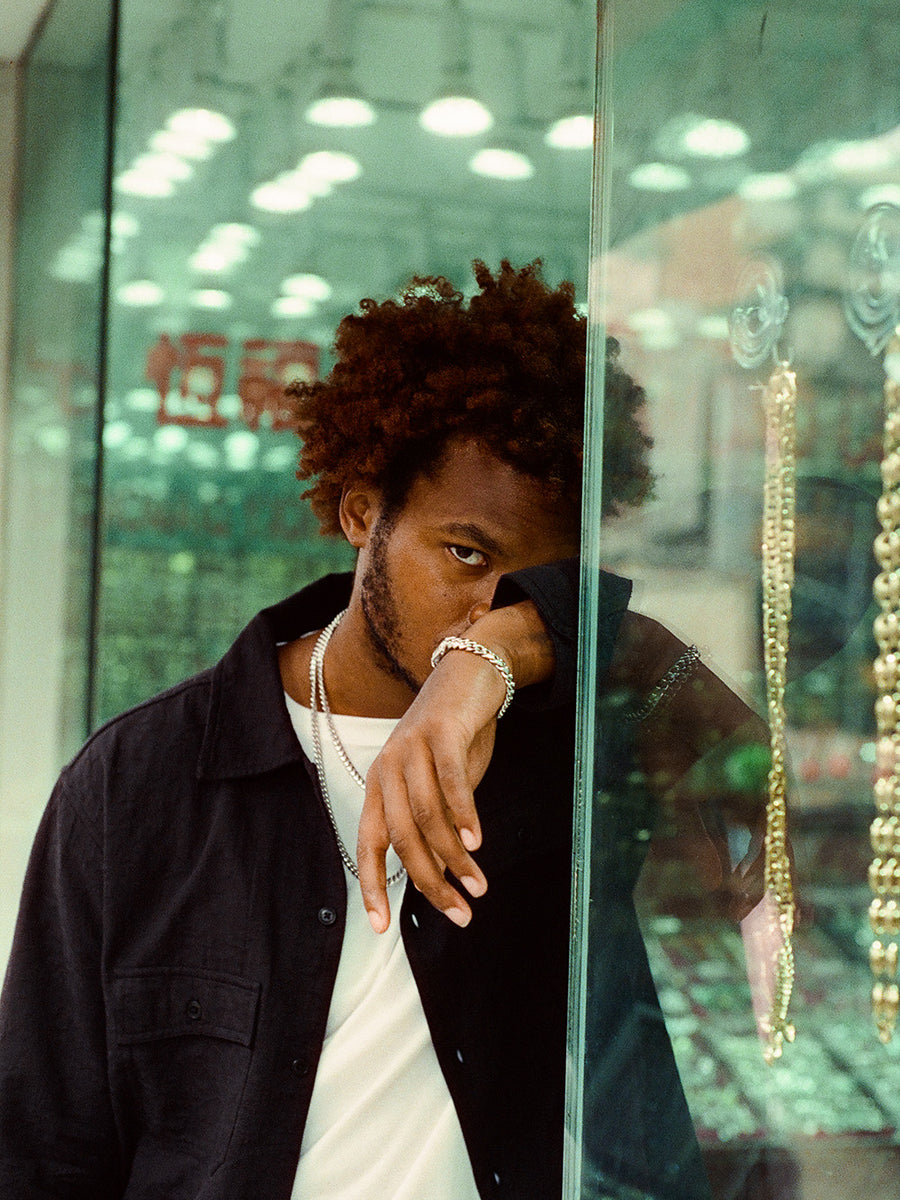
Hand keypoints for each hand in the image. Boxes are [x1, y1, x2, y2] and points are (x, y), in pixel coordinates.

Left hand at [357, 600, 555, 931]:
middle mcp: (388, 768)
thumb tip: (440, 875)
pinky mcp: (440, 732)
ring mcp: (411, 748)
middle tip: (461, 914)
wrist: (470, 673)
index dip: (372, 886)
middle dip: (430, 883)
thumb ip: (435, 825)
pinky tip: (478, 842)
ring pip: (426, 815)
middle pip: (401, 838)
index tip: (382, 926)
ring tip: (478, 885)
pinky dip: (463, 814)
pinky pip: (449, 781)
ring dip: (454, 857)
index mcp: (380, 786)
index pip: (369, 844)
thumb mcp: (441, 787)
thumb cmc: (455, 738)